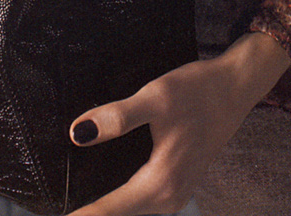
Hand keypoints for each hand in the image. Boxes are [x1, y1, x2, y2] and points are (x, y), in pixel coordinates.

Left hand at [66, 33, 290, 215]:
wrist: (234, 87)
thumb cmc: (197, 91)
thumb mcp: (155, 98)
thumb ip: (117, 118)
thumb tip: (78, 134)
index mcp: (160, 182)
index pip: (108, 210)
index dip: (81, 215)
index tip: (56, 214)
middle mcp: (168, 197)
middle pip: (118, 213)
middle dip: (90, 210)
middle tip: (59, 204)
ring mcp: (174, 192)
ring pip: (130, 207)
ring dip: (106, 205)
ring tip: (75, 199)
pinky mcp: (177, 181)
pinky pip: (141, 197)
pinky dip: (121, 196)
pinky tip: (103, 179)